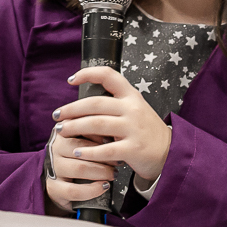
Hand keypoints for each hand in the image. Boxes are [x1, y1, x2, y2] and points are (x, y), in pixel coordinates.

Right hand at [45, 129, 114, 211]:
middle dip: (104, 155)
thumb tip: (115, 136)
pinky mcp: (53, 188)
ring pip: (79, 168)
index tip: (115, 142)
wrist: (60, 182)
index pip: (81, 129)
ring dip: (101, 172)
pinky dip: (93, 190)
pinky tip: (104, 187)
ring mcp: (52, 168)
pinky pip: (74, 190)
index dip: (101, 135)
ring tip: (113, 174)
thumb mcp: (82, 142)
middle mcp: (54, 148)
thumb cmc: (77, 158)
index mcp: (62, 132)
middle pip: (81, 148)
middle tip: (119, 161)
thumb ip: (95, 134)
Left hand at [49, 66, 171, 192]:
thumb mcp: (135, 109)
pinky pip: (106, 149)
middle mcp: (132, 109)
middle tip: (56, 116)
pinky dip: (89, 151)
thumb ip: (114, 104)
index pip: (109, 75)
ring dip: (75, 127)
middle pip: (95, 104)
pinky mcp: (134, 148)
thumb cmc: (145, 130)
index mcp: (131, 96)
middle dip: (71, 109)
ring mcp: (134, 128)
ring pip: (97, 124)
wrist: (170, 152)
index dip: (88, 73)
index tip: (71, 80)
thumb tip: (81, 104)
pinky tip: (77, 152)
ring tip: (61, 131)